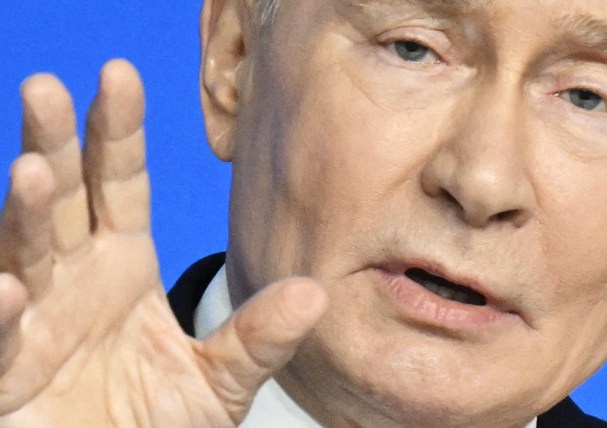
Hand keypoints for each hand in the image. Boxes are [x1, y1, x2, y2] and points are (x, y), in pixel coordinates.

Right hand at [0, 60, 327, 426]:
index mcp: (120, 266)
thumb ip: (258, 338)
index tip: (120, 75)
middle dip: (54, 142)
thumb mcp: (218, 383)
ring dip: (23, 213)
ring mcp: (30, 320)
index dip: (117, 132)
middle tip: (46, 88)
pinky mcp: (3, 372)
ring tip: (34, 170)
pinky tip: (6, 288)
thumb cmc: (154, 426)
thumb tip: (315, 293)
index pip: (118, 185)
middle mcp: (71, 279)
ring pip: (20, 253)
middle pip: (61, 198)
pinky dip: (0, 314)